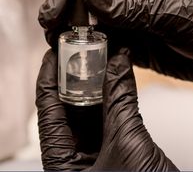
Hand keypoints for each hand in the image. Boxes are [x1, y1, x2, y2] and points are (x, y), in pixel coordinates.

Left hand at [36, 48, 176, 170]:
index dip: (49, 78)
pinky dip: (113, 94)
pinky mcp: (114, 149)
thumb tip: (118, 63)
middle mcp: (74, 159)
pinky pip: (108, 115)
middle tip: (81, 51)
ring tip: (100, 57)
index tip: (52, 54)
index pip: (47, 111)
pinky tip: (117, 75)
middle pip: (67, 107)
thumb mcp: (126, 143)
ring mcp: (95, 153)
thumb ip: (120, 100)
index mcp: (62, 165)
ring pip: (89, 110)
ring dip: (96, 83)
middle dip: (75, 77)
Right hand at [39, 0, 192, 85]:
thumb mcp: (177, 11)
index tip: (59, 6)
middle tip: (50, 27)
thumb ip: (134, 7)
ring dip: (77, 33)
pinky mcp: (137, 43)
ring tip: (59, 45)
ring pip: (96, 23)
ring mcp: (134, 19)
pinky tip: (82, 59)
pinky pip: (109, 45)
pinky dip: (94, 52)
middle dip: (69, 10)